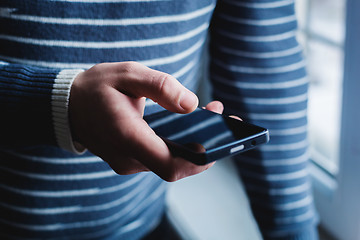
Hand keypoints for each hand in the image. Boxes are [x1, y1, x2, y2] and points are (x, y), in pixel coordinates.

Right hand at [69, 62, 222, 180]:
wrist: (69, 106)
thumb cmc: (97, 88)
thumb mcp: (128, 74)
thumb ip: (161, 87)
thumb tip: (192, 105)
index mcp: (127, 136)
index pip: (171, 164)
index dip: (200, 158)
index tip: (221, 139)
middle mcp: (128, 157)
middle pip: (176, 165)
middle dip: (204, 147)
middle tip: (222, 119)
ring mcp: (128, 163)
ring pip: (170, 163)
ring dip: (192, 144)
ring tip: (210, 116)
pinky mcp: (131, 161)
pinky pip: (160, 159)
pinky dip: (178, 145)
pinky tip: (188, 125)